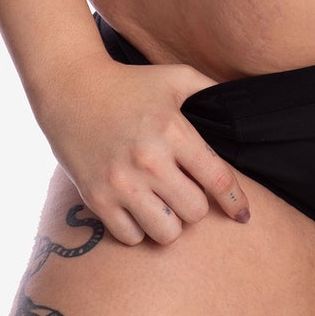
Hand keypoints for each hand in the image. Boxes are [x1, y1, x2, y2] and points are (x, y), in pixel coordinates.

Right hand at [34, 57, 252, 247]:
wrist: (70, 88)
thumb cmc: (130, 83)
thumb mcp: (175, 77)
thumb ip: (210, 91)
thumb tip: (242, 111)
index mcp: (173, 130)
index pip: (218, 179)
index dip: (236, 202)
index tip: (244, 215)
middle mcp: (149, 160)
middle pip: (195, 212)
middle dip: (196, 206)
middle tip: (185, 192)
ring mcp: (121, 182)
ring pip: (167, 233)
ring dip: (171, 223)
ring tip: (164, 205)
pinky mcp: (96, 199)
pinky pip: (131, 237)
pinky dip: (139, 229)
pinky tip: (137, 209)